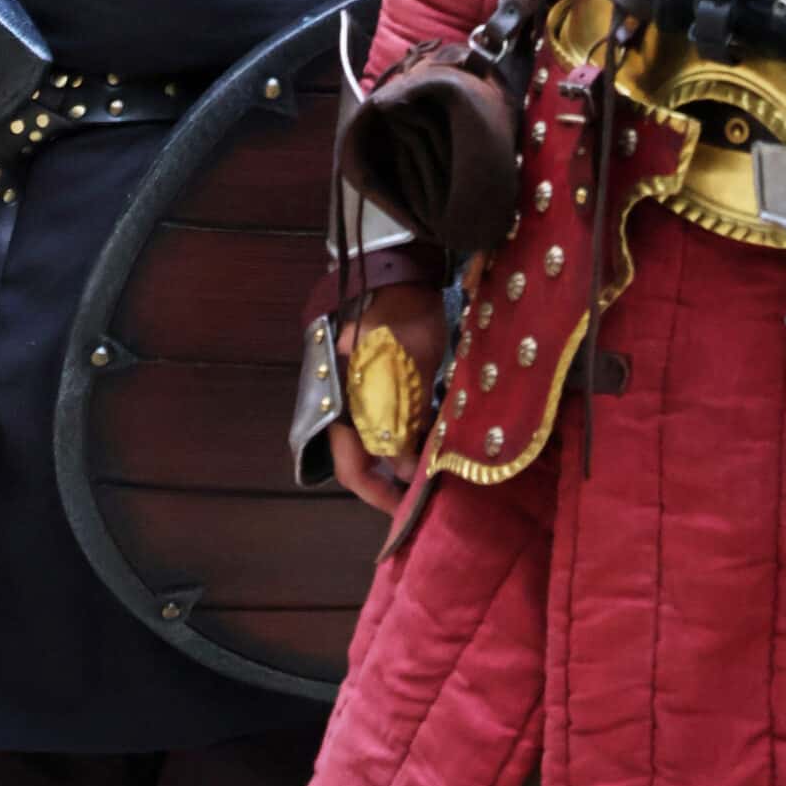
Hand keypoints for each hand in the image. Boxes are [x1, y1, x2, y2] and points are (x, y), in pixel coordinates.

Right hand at [326, 281, 446, 514]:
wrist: (401, 276)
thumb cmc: (399, 324)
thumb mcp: (405, 376)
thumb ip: (401, 425)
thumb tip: (405, 470)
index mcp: (344, 408)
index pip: (354, 468)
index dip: (377, 493)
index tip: (404, 509)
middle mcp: (352, 406)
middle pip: (368, 458)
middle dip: (395, 478)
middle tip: (425, 491)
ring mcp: (370, 392)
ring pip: (387, 439)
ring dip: (409, 455)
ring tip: (438, 463)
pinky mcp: (390, 378)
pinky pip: (400, 417)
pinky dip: (417, 431)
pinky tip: (440, 433)